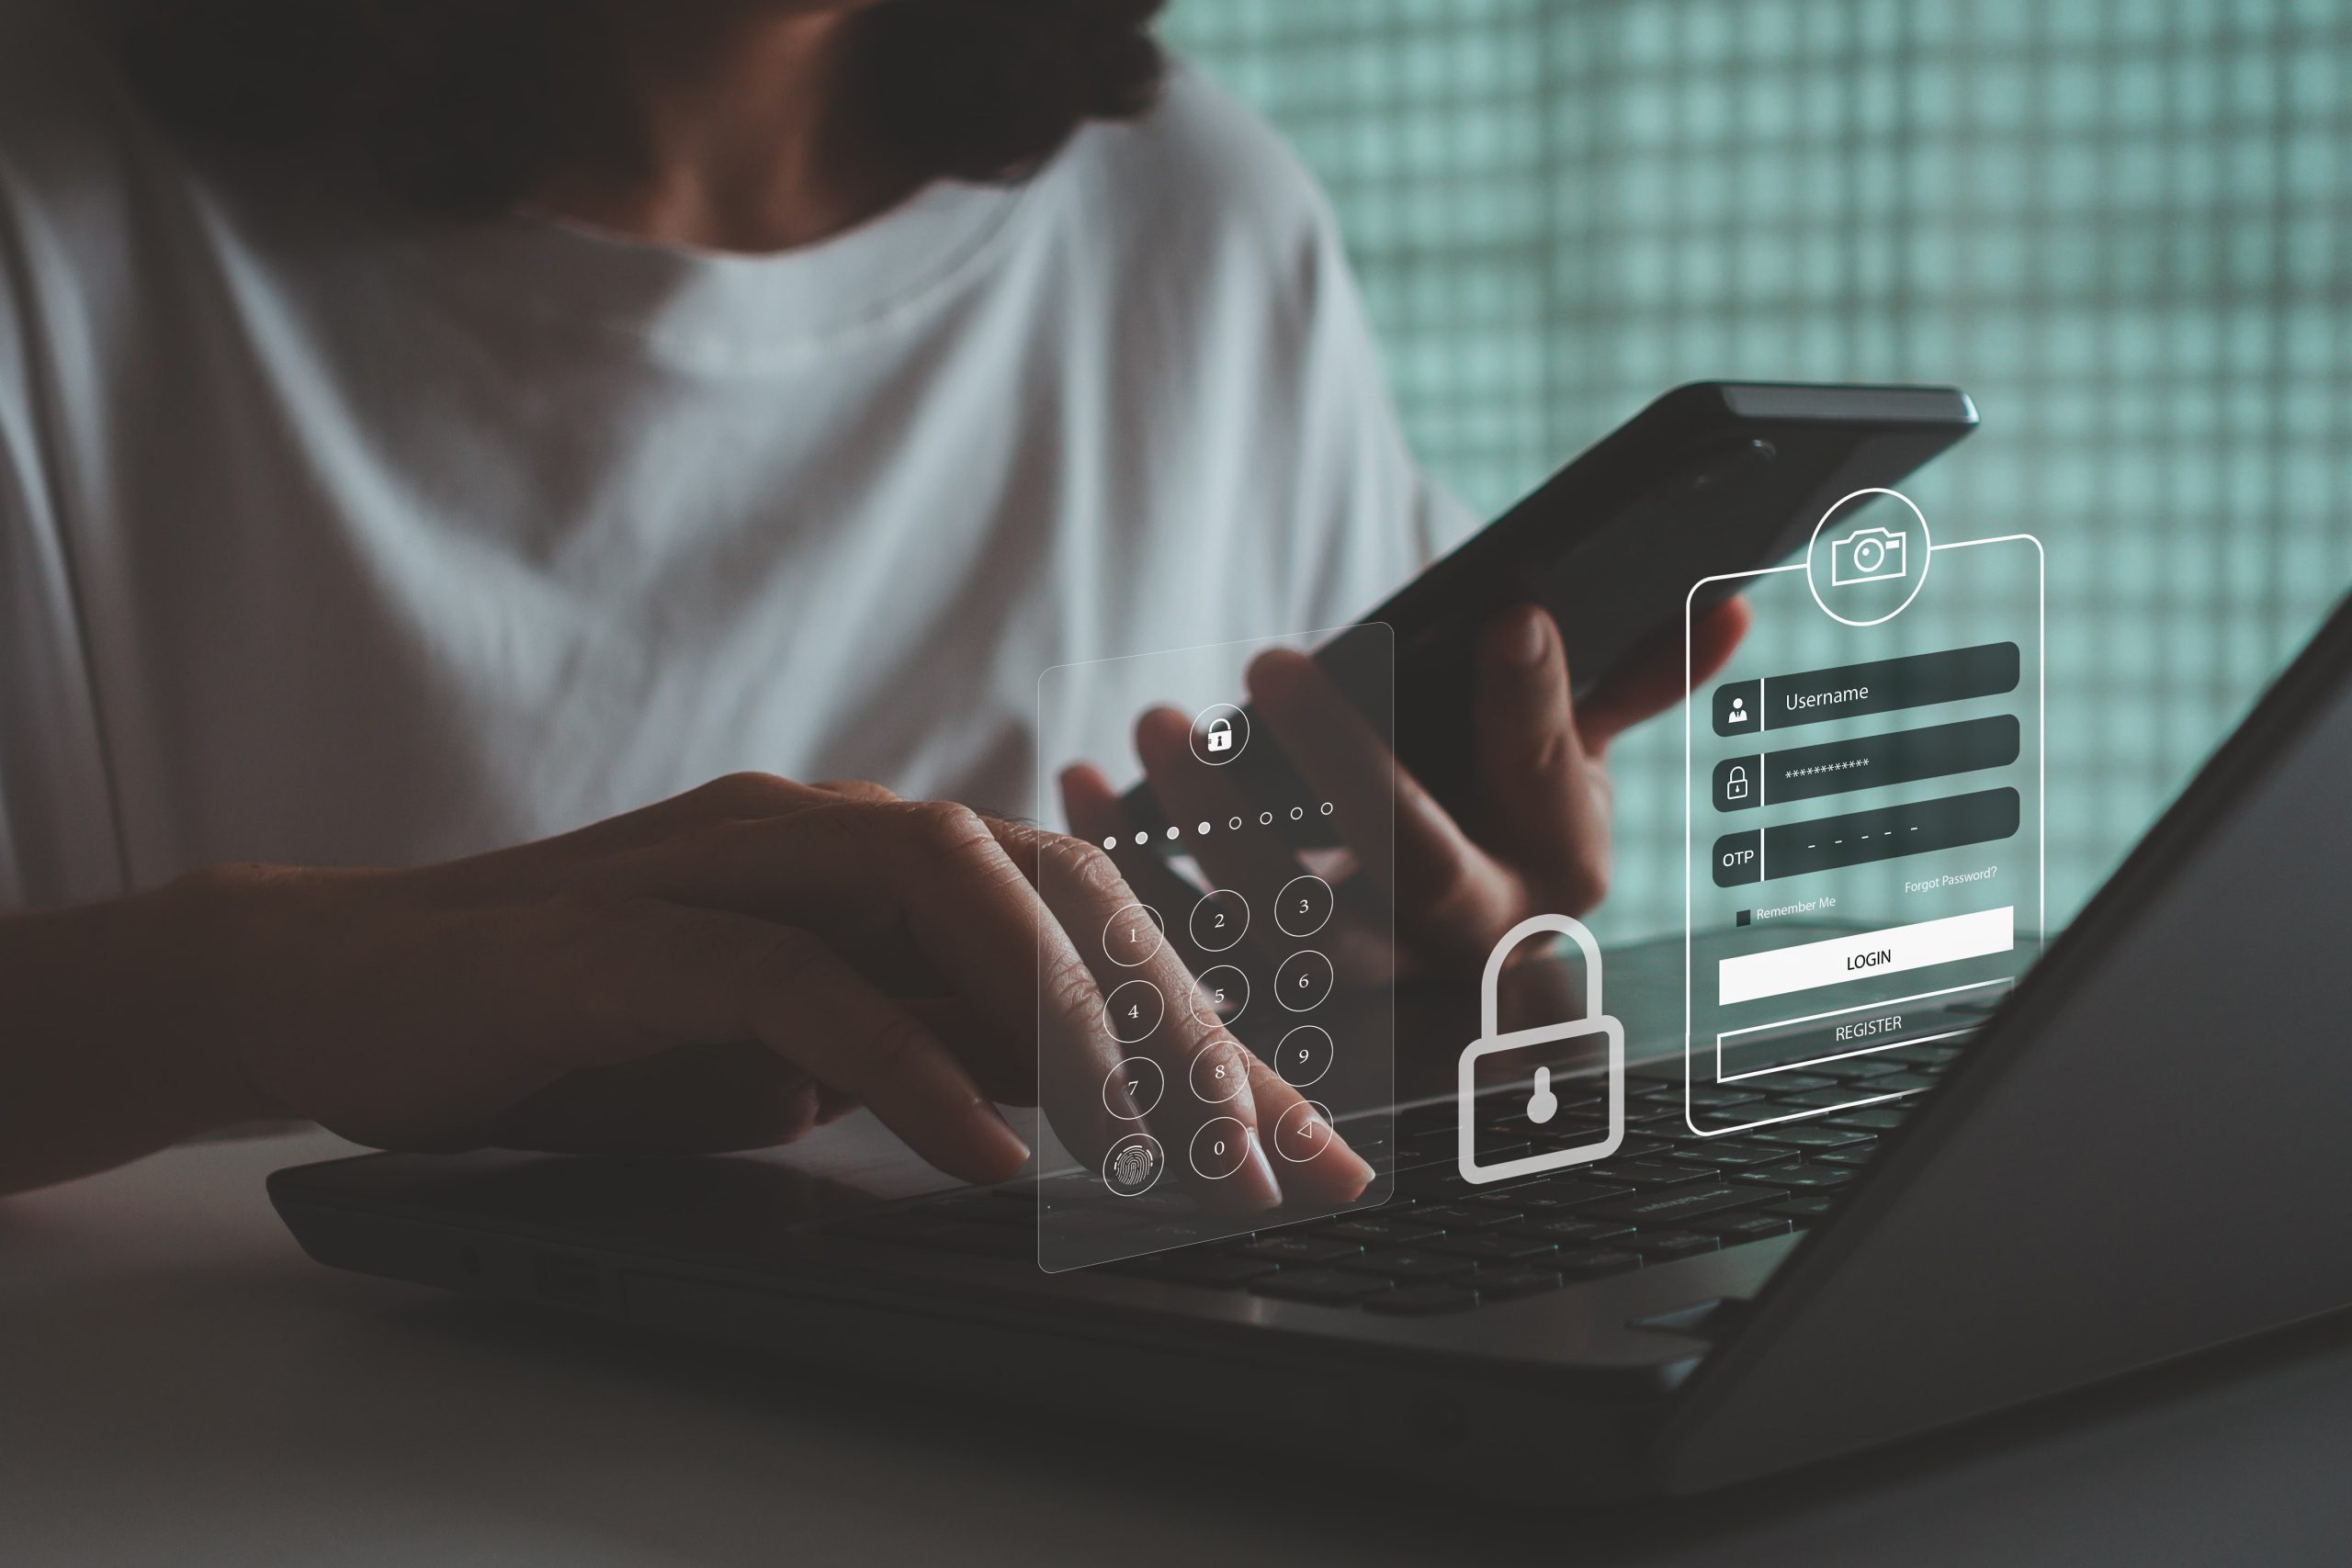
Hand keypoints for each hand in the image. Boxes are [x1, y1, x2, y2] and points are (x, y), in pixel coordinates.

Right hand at [0, 775, 1372, 1207]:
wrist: (351, 991)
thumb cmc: (581, 1027)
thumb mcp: (791, 1055)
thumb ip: (918, 1047)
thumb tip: (1064, 1110)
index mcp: (883, 865)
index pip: (1091, 926)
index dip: (1217, 1032)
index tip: (1315, 1151)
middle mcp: (833, 835)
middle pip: (1066, 897)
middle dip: (1192, 1032)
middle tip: (1280, 1165)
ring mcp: (738, 864)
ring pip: (961, 900)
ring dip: (1078, 1029)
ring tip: (1160, 1156)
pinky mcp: (640, 930)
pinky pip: (806, 982)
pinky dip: (908, 1066)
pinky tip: (987, 1155)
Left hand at [1061, 600, 1748, 977]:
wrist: (1440, 937)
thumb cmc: (1501, 813)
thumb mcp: (1575, 753)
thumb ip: (1632, 680)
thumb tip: (1722, 604)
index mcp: (1552, 877)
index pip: (1546, 793)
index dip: (1530, 712)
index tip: (1507, 614)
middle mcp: (1463, 948)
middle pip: (1408, 871)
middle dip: (1342, 768)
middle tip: (1276, 660)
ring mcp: (1361, 985)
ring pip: (1286, 920)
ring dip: (1210, 822)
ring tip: (1159, 723)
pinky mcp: (1266, 994)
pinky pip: (1187, 940)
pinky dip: (1128, 867)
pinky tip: (1074, 784)